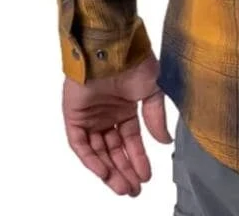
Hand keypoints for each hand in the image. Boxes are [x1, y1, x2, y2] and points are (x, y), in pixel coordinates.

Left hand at [62, 50, 172, 196]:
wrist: (111, 48)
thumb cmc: (134, 62)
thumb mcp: (152, 90)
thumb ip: (155, 117)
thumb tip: (164, 142)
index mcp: (125, 107)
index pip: (130, 141)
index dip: (138, 159)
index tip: (147, 176)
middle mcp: (107, 114)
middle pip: (114, 150)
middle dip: (125, 171)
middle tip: (134, 190)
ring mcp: (90, 116)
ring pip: (98, 151)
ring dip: (109, 170)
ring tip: (123, 187)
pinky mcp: (73, 116)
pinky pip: (80, 144)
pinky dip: (91, 159)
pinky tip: (105, 172)